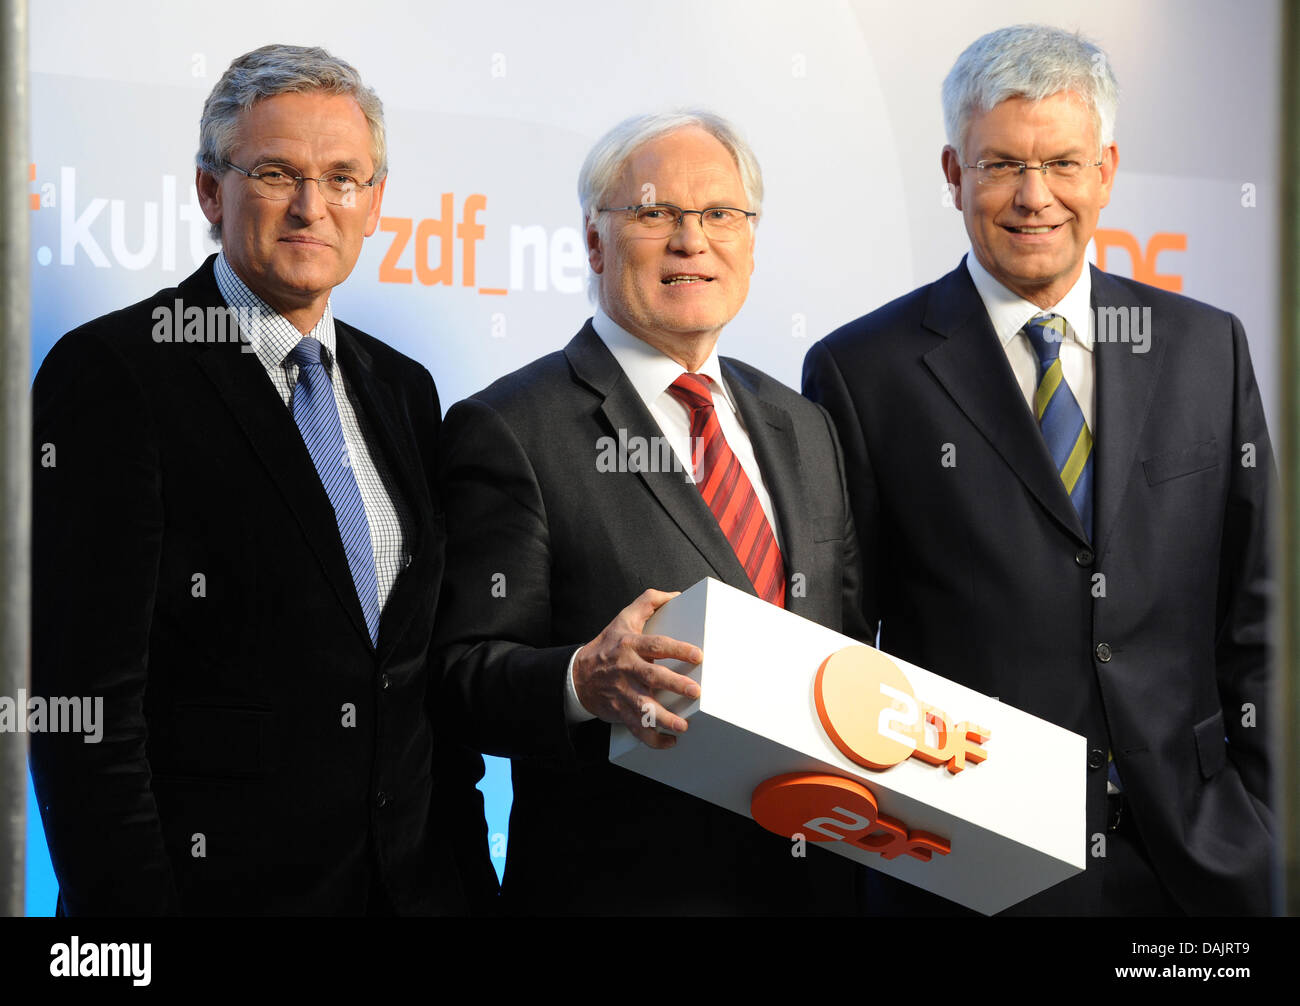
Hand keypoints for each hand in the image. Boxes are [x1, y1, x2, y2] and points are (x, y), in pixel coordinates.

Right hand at [572, 589, 702, 749]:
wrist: (577, 675)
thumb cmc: (607, 645)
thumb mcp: (624, 618)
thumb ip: (648, 602)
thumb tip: (675, 595)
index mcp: (630, 645)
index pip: (657, 645)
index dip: (677, 649)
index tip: (697, 655)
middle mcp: (627, 669)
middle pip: (653, 677)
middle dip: (674, 685)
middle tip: (695, 692)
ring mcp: (623, 692)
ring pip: (643, 707)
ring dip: (663, 719)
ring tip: (683, 726)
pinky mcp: (620, 711)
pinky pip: (636, 727)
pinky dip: (652, 738)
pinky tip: (669, 741)